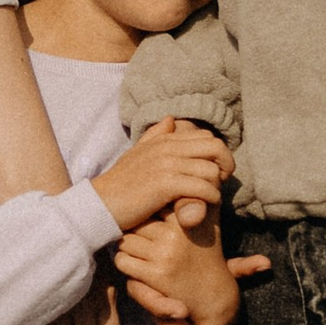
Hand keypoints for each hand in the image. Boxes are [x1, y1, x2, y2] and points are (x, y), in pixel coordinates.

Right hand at [93, 120, 234, 235]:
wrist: (100, 204)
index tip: (215, 171)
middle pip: (215, 146)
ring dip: (217, 186)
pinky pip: (202, 187)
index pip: (205, 136)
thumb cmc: (121, 184)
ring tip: (210, 197)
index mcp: (163, 139)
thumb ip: (155, 136)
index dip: (217, 153)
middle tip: (221, 182)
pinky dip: (210, 198)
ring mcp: (166, 164)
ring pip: (211, 169)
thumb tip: (170, 119)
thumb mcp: (136, 154)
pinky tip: (205, 206)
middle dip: (225, 164)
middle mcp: (167, 147)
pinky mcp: (166, 184)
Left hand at [115, 198, 266, 324]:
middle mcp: (180, 231)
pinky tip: (137, 266)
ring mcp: (167, 253)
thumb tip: (211, 171)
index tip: (152, 217)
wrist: (216, 298)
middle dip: (135, 227)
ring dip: (128, 246)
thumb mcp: (210, 224)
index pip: (155, 199)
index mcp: (191, 216)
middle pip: (137, 219)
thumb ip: (202, 200)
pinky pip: (123, 260)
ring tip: (140, 251)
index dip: (148, 208)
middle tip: (142, 236)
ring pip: (126, 239)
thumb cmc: (209, 257)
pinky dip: (125, 263)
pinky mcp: (157, 274)